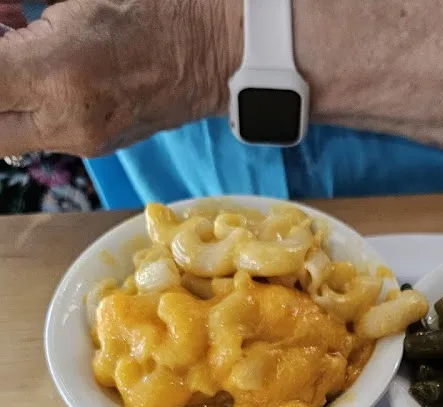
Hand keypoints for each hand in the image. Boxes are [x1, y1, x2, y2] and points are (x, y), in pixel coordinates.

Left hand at [0, 0, 241, 157]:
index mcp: (56, 73)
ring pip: (7, 137)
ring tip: (17, 52)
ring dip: (2, 101)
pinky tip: (39, 69)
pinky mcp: (96, 146)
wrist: (212, 48)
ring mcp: (82, 141)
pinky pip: (41, 135)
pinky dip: (27, 105)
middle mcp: (66, 120)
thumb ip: (16, 12)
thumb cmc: (151, 8)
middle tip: (3, 51)